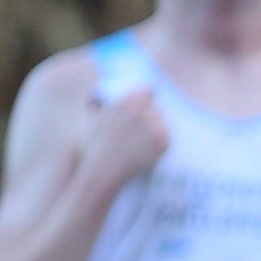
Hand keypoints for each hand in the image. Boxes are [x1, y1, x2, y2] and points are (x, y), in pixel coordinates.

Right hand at [79, 76, 169, 198]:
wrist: (105, 169)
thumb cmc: (95, 146)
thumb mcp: (92, 119)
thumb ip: (96, 103)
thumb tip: (97, 92)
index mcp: (129, 102)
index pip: (149, 90)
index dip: (148, 98)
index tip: (147, 105)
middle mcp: (144, 112)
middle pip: (159, 108)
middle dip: (153, 115)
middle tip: (147, 126)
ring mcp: (156, 128)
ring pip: (165, 123)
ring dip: (159, 129)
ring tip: (147, 140)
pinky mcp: (162, 143)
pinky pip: (168, 138)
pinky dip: (162, 143)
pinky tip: (151, 149)